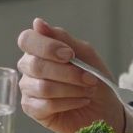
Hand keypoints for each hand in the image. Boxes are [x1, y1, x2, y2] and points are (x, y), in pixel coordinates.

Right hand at [16, 18, 124, 132]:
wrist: (105, 106)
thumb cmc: (93, 76)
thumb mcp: (84, 53)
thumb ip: (62, 38)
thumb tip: (37, 23)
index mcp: (39, 48)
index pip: (27, 40)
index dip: (47, 47)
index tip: (70, 55)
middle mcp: (29, 67)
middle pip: (36, 65)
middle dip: (68, 73)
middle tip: (90, 78)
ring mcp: (29, 89)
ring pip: (43, 87)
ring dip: (72, 89)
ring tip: (88, 90)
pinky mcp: (32, 109)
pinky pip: (46, 105)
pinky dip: (69, 102)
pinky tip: (81, 101)